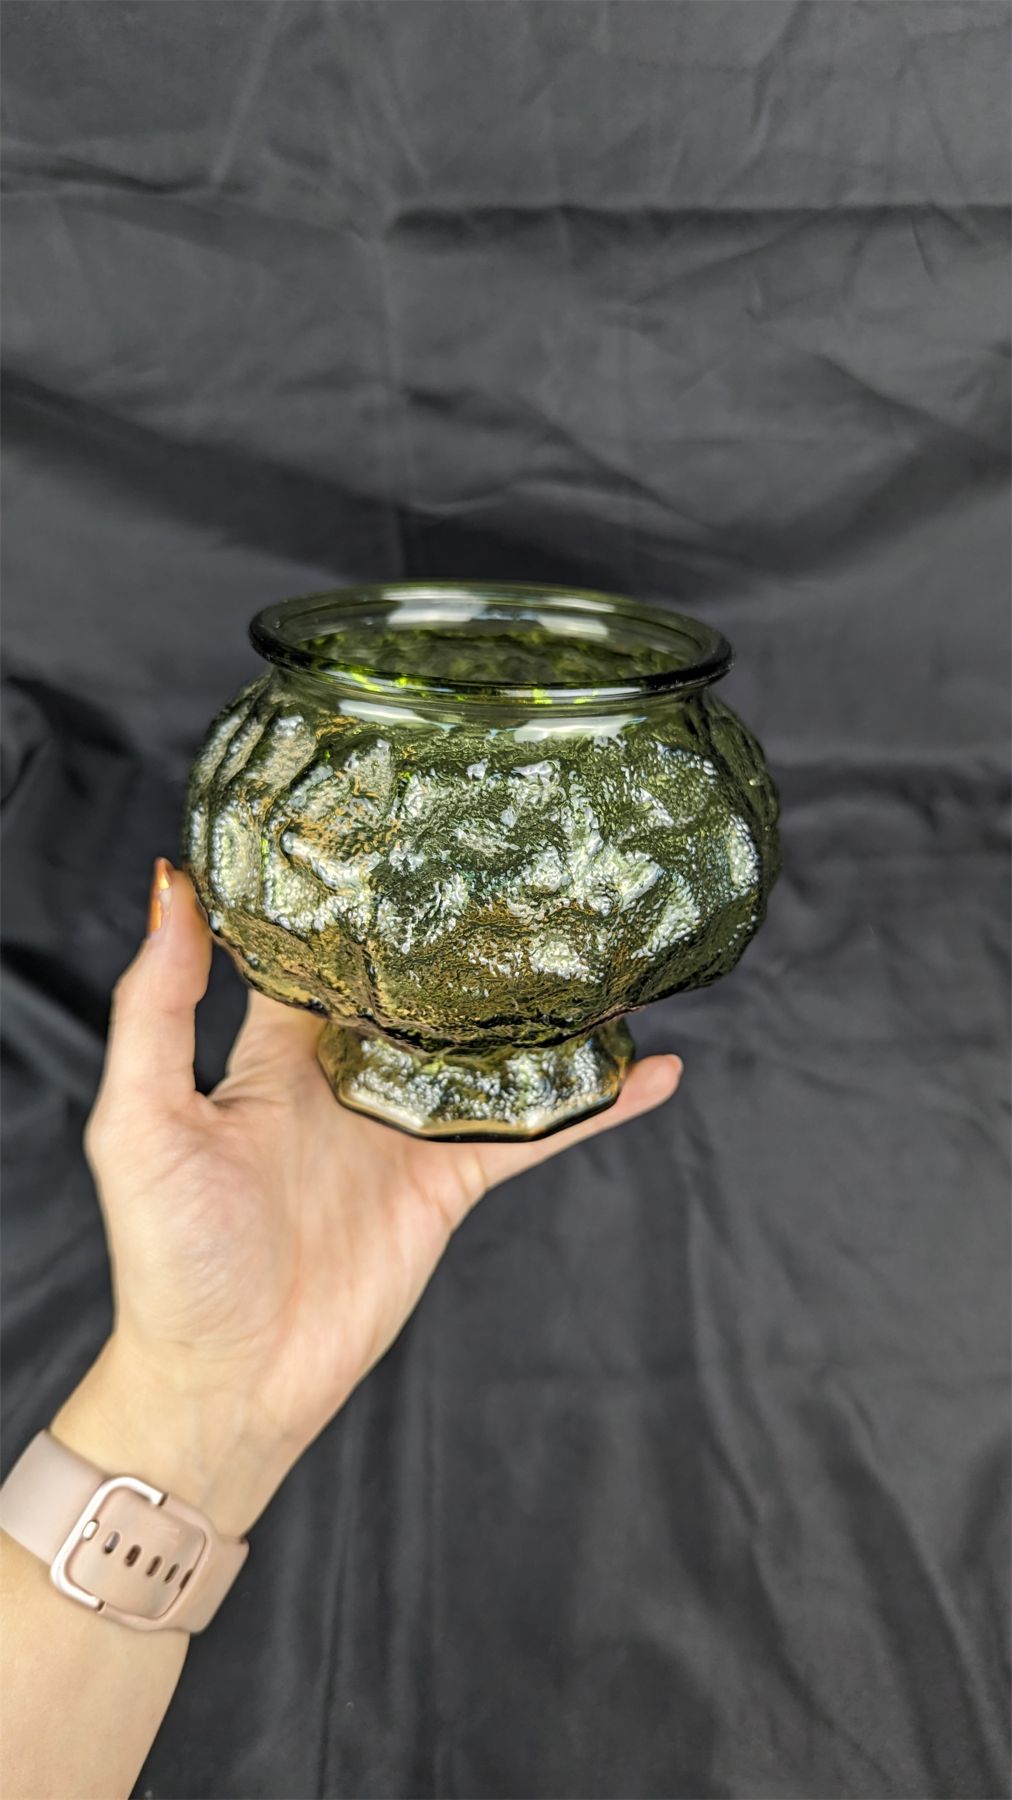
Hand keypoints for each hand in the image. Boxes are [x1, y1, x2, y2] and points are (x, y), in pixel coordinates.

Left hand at [55, 861, 681, 1535]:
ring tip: (600, 944)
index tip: (399, 821)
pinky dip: (593, 1106)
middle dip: (464, 935)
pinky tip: (652, 1070)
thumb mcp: (141, 1118)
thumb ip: (158, 1004)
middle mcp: (348, 1078)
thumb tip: (172, 883)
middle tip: (522, 862)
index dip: (353, 893)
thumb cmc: (170, 1256)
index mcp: (275, 1052)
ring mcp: (406, 1130)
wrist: (228, 1381)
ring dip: (541, 1010)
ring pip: (489, 1053)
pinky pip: (533, 1134)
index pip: (320, 952)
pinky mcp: (450, 1183)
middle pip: (420, 990)